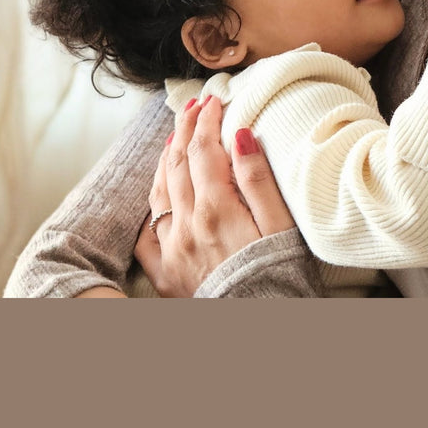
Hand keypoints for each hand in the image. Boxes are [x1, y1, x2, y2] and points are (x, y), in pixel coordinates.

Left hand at [134, 95, 295, 296]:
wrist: (261, 326)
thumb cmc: (280, 275)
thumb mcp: (281, 224)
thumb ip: (258, 179)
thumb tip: (240, 135)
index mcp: (217, 209)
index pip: (205, 149)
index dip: (207, 120)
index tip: (213, 100)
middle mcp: (186, 226)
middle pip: (178, 163)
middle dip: (184, 129)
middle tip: (193, 106)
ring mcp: (172, 251)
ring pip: (158, 192)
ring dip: (166, 158)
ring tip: (175, 137)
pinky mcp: (166, 275)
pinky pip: (146, 236)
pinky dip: (150, 210)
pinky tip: (157, 195)